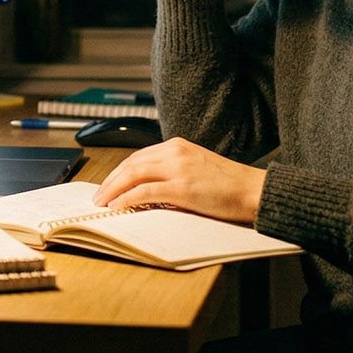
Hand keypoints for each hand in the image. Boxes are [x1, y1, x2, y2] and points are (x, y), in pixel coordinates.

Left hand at [92, 137, 264, 224]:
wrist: (254, 190)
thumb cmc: (230, 185)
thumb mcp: (197, 169)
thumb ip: (173, 172)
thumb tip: (148, 190)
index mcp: (178, 145)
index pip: (138, 156)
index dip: (119, 171)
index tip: (108, 184)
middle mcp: (175, 151)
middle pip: (131, 163)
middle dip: (110, 180)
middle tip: (98, 196)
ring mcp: (178, 168)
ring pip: (133, 174)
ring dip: (113, 189)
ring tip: (102, 202)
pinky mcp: (182, 187)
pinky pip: (145, 191)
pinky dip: (127, 198)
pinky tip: (117, 207)